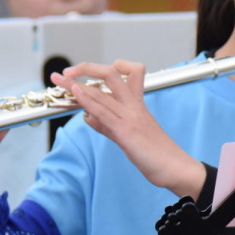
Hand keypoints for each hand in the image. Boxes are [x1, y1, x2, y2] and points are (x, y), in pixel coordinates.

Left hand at [52, 61, 206, 198]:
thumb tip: (87, 117)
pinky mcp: (126, 131)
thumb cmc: (157, 154)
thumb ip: (107, 124)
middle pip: (111, 74)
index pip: (129, 73)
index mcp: (138, 104)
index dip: (110, 67)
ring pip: (102, 92)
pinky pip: (104, 111)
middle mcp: (134, 105)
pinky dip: (87, 99)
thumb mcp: (129, 136)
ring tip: (59, 78)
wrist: (175, 167)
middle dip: (86, 68)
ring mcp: (130, 116)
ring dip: (76, 83)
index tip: (90, 73)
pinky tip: (76, 92)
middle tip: (66, 72)